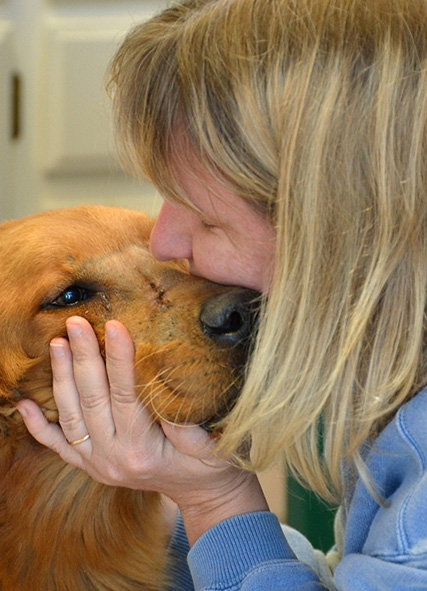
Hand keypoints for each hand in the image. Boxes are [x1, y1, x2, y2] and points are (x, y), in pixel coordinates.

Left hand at [17, 316, 267, 543]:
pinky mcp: (91, 465)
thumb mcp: (212, 446)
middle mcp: (113, 459)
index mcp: (142, 451)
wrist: (202, 495)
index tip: (115, 326)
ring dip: (62, 378)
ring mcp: (97, 464)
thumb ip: (186, 423)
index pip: (126, 395)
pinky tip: (25, 405)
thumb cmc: (211, 465)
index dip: (119, 359)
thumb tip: (163, 385)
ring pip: (71, 416)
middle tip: (75, 323)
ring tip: (57, 344)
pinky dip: (40, 426)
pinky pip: (59, 445)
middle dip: (83, 357)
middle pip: (93, 400)